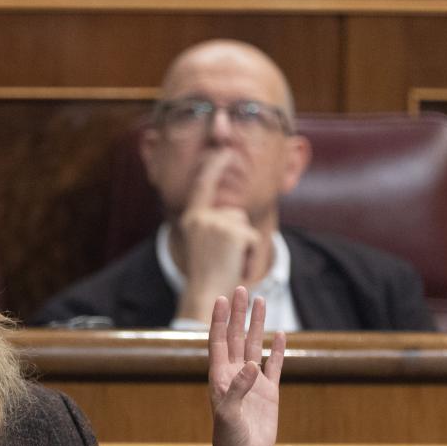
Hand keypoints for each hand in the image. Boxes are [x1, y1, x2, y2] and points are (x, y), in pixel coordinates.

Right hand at [175, 151, 263, 322]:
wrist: (205, 294)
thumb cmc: (206, 273)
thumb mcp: (201, 242)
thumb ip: (210, 223)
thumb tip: (232, 211)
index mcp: (192, 218)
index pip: (203, 184)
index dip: (214, 166)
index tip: (224, 151)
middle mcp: (201, 217)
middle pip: (235, 212)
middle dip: (239, 233)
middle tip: (225, 258)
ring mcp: (218, 224)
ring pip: (245, 224)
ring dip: (244, 244)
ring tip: (229, 261)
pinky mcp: (234, 233)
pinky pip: (254, 237)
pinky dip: (251, 253)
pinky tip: (236, 265)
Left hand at [206, 286, 284, 445]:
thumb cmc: (229, 441)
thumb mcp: (229, 415)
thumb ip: (238, 390)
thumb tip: (251, 366)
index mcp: (220, 378)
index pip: (219, 342)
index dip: (220, 320)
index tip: (223, 298)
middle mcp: (235, 376)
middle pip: (236, 337)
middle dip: (239, 313)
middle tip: (243, 288)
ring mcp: (253, 383)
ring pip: (255, 346)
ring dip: (257, 325)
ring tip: (261, 301)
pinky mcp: (269, 393)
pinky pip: (275, 366)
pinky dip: (278, 350)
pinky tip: (281, 334)